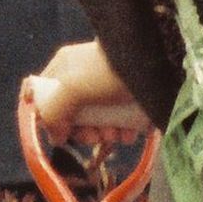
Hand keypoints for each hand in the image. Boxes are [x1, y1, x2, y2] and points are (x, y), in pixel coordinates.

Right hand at [28, 40, 149, 135]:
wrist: (157, 64)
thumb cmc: (107, 72)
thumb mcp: (71, 88)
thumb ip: (53, 112)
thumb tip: (55, 137)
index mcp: (63, 68)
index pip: (46, 98)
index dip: (52, 120)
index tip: (64, 133)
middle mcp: (83, 78)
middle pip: (73, 115)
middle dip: (83, 131)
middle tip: (95, 136)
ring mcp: (107, 89)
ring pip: (97, 122)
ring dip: (104, 135)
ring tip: (116, 135)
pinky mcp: (128, 99)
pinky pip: (119, 122)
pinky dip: (122, 132)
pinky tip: (129, 134)